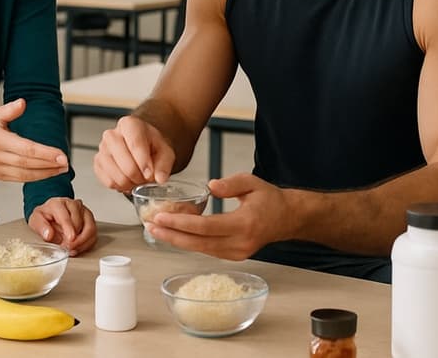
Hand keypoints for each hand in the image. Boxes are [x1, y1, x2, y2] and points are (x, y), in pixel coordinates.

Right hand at [0, 99, 68, 181]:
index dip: (45, 154)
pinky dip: (35, 178)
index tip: (61, 155)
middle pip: (27, 164)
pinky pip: (18, 179)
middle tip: (66, 163)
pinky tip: (47, 174)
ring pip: (24, 175)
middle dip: (49, 165)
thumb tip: (23, 103)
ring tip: (61, 170)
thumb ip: (9, 110)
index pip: (26, 149)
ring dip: (45, 174)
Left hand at [28, 197, 97, 255]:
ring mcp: (84, 212)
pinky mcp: (90, 220)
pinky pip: (93, 234)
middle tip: (68, 248)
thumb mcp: (36, 220)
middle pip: (80, 222)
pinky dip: (86, 243)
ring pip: (90, 228)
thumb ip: (41, 227)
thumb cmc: (45, 216)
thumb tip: (48, 234)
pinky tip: (78, 247)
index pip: (66, 216)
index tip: (70, 239)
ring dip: (82, 242)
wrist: (51, 214)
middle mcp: (74, 205)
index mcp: (59, 204)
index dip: (69, 228)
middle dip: (75, 239)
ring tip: (73, 249)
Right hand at [93, 116, 175, 192]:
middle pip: (124, 162)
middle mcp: (112, 134)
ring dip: (130, 183)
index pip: (135, 143)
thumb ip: (164, 164)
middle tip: (146, 178)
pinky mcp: (97, 163)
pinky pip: (108, 182)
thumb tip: (160, 178)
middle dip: (138, 175)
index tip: (150, 174)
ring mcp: (102, 149)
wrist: (140, 146)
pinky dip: (120, 186)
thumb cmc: (151, 145)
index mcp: (129, 124)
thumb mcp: (165, 151)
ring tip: (138, 179)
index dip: (143, 162)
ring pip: (115, 174)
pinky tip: (128, 180)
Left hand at [146, 173, 289, 260]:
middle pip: (199, 243)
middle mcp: (240, 244)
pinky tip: (175, 234)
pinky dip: (189, 243)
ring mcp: (237, 253)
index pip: (206, 227)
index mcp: (244, 224)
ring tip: (156, 231)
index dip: (181, 224)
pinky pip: (207, 250)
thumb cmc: (270, 199)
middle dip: (172, 235)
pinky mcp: (234, 256)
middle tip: (150, 226)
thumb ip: (231, 183)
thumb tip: (210, 186)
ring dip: (177, 241)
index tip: (161, 218)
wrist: (287, 218)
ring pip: (201, 250)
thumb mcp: (252, 182)